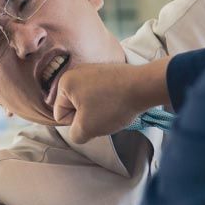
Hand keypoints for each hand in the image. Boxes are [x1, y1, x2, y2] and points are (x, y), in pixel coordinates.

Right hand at [53, 59, 171, 143]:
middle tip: (104, 115)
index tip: (93, 118)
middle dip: (88, 116)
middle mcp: (76, 72)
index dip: (77, 124)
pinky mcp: (108, 71)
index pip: (61, 115)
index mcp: (65, 83)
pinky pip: (102, 93)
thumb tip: (78, 131)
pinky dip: (109, 101)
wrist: (144, 86)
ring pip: (89, 102)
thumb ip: (74, 135)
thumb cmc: (112, 105)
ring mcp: (93, 69)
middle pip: (75, 107)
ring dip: (99, 110)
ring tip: (113, 108)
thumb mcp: (87, 129)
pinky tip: (119, 101)